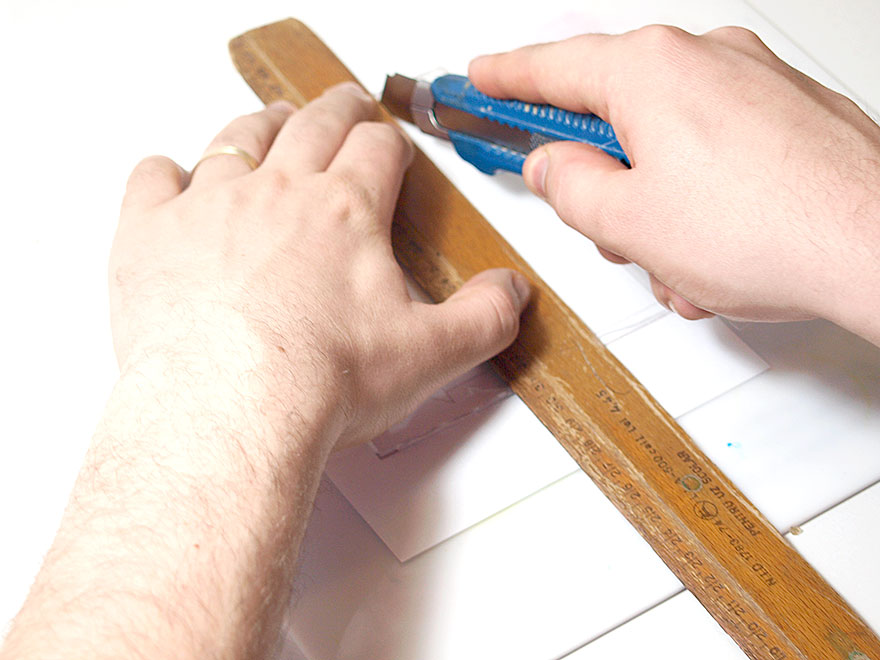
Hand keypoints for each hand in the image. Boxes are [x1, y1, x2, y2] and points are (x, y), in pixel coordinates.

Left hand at [112, 82, 528, 450]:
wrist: (230, 409)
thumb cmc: (319, 380)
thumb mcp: (431, 354)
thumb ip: (484, 318)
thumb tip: (511, 293)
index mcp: (346, 212)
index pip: (376, 149)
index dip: (388, 142)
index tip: (389, 148)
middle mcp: (278, 193)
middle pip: (313, 125)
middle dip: (336, 110)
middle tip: (343, 106)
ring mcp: (210, 206)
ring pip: (239, 137)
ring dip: (261, 123)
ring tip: (273, 122)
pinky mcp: (151, 234)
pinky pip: (154, 178)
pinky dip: (166, 172)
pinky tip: (175, 180)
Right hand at [470, 26, 879, 342]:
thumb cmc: (771, 227)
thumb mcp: (627, 222)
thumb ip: (570, 189)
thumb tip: (556, 169)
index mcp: (651, 70)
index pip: (553, 67)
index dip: (507, 79)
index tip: (482, 79)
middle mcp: (707, 59)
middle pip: (617, 115)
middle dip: (605, 182)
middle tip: (602, 222)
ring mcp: (755, 85)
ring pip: (670, 146)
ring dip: (659, 208)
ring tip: (678, 259)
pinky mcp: (790, 116)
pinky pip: (718, 156)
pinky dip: (704, 203)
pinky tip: (715, 253)